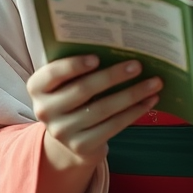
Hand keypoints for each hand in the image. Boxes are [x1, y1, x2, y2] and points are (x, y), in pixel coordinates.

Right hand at [27, 55, 160, 169]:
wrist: (69, 138)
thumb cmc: (73, 96)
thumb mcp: (67, 81)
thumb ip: (79, 67)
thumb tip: (118, 46)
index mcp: (37, 87)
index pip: (52, 74)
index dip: (74, 65)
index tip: (97, 57)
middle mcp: (44, 110)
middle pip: (83, 90)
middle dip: (113, 76)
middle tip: (138, 65)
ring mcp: (62, 131)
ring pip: (103, 109)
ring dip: (132, 94)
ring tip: (154, 82)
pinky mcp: (81, 146)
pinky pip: (113, 126)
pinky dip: (134, 112)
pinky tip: (149, 101)